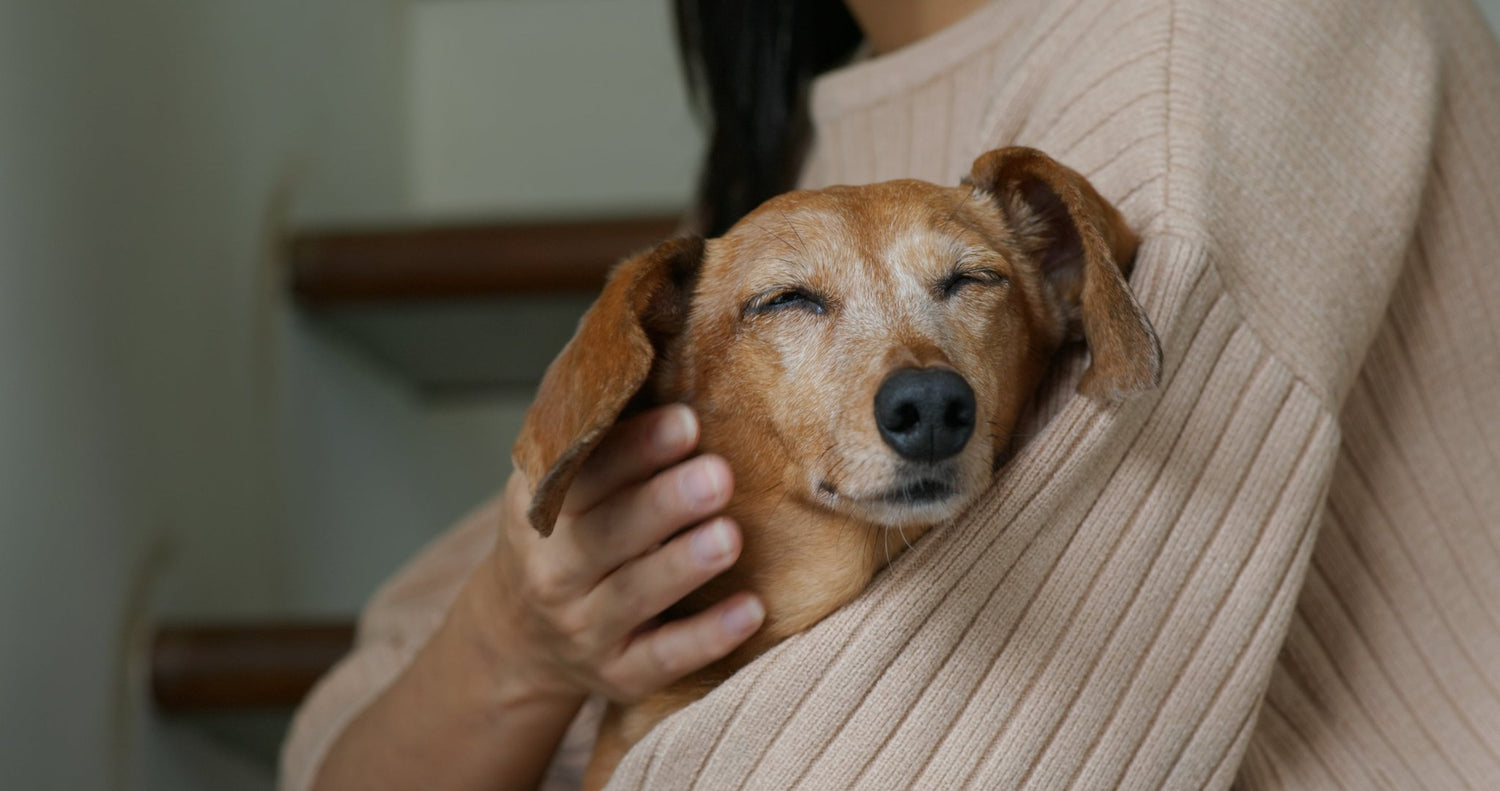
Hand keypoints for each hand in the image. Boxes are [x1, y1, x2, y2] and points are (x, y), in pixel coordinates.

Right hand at [484, 404, 764, 702]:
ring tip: (729, 536)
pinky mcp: (619, 673)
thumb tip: (630, 316)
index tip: (686, 420)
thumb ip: (593, 414)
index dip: (635, 448)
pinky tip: (750, 610)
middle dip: (664, 503)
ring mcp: (584, 627)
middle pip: (608, 534)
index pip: (586, 474)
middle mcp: (555, 571)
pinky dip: (705, 638)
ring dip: (683, 565)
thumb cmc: (564, 530)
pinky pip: (663, 658)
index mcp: (541, 509)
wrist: (519, 635)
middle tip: (717, 474)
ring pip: (635, 596)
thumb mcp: (555, 476)